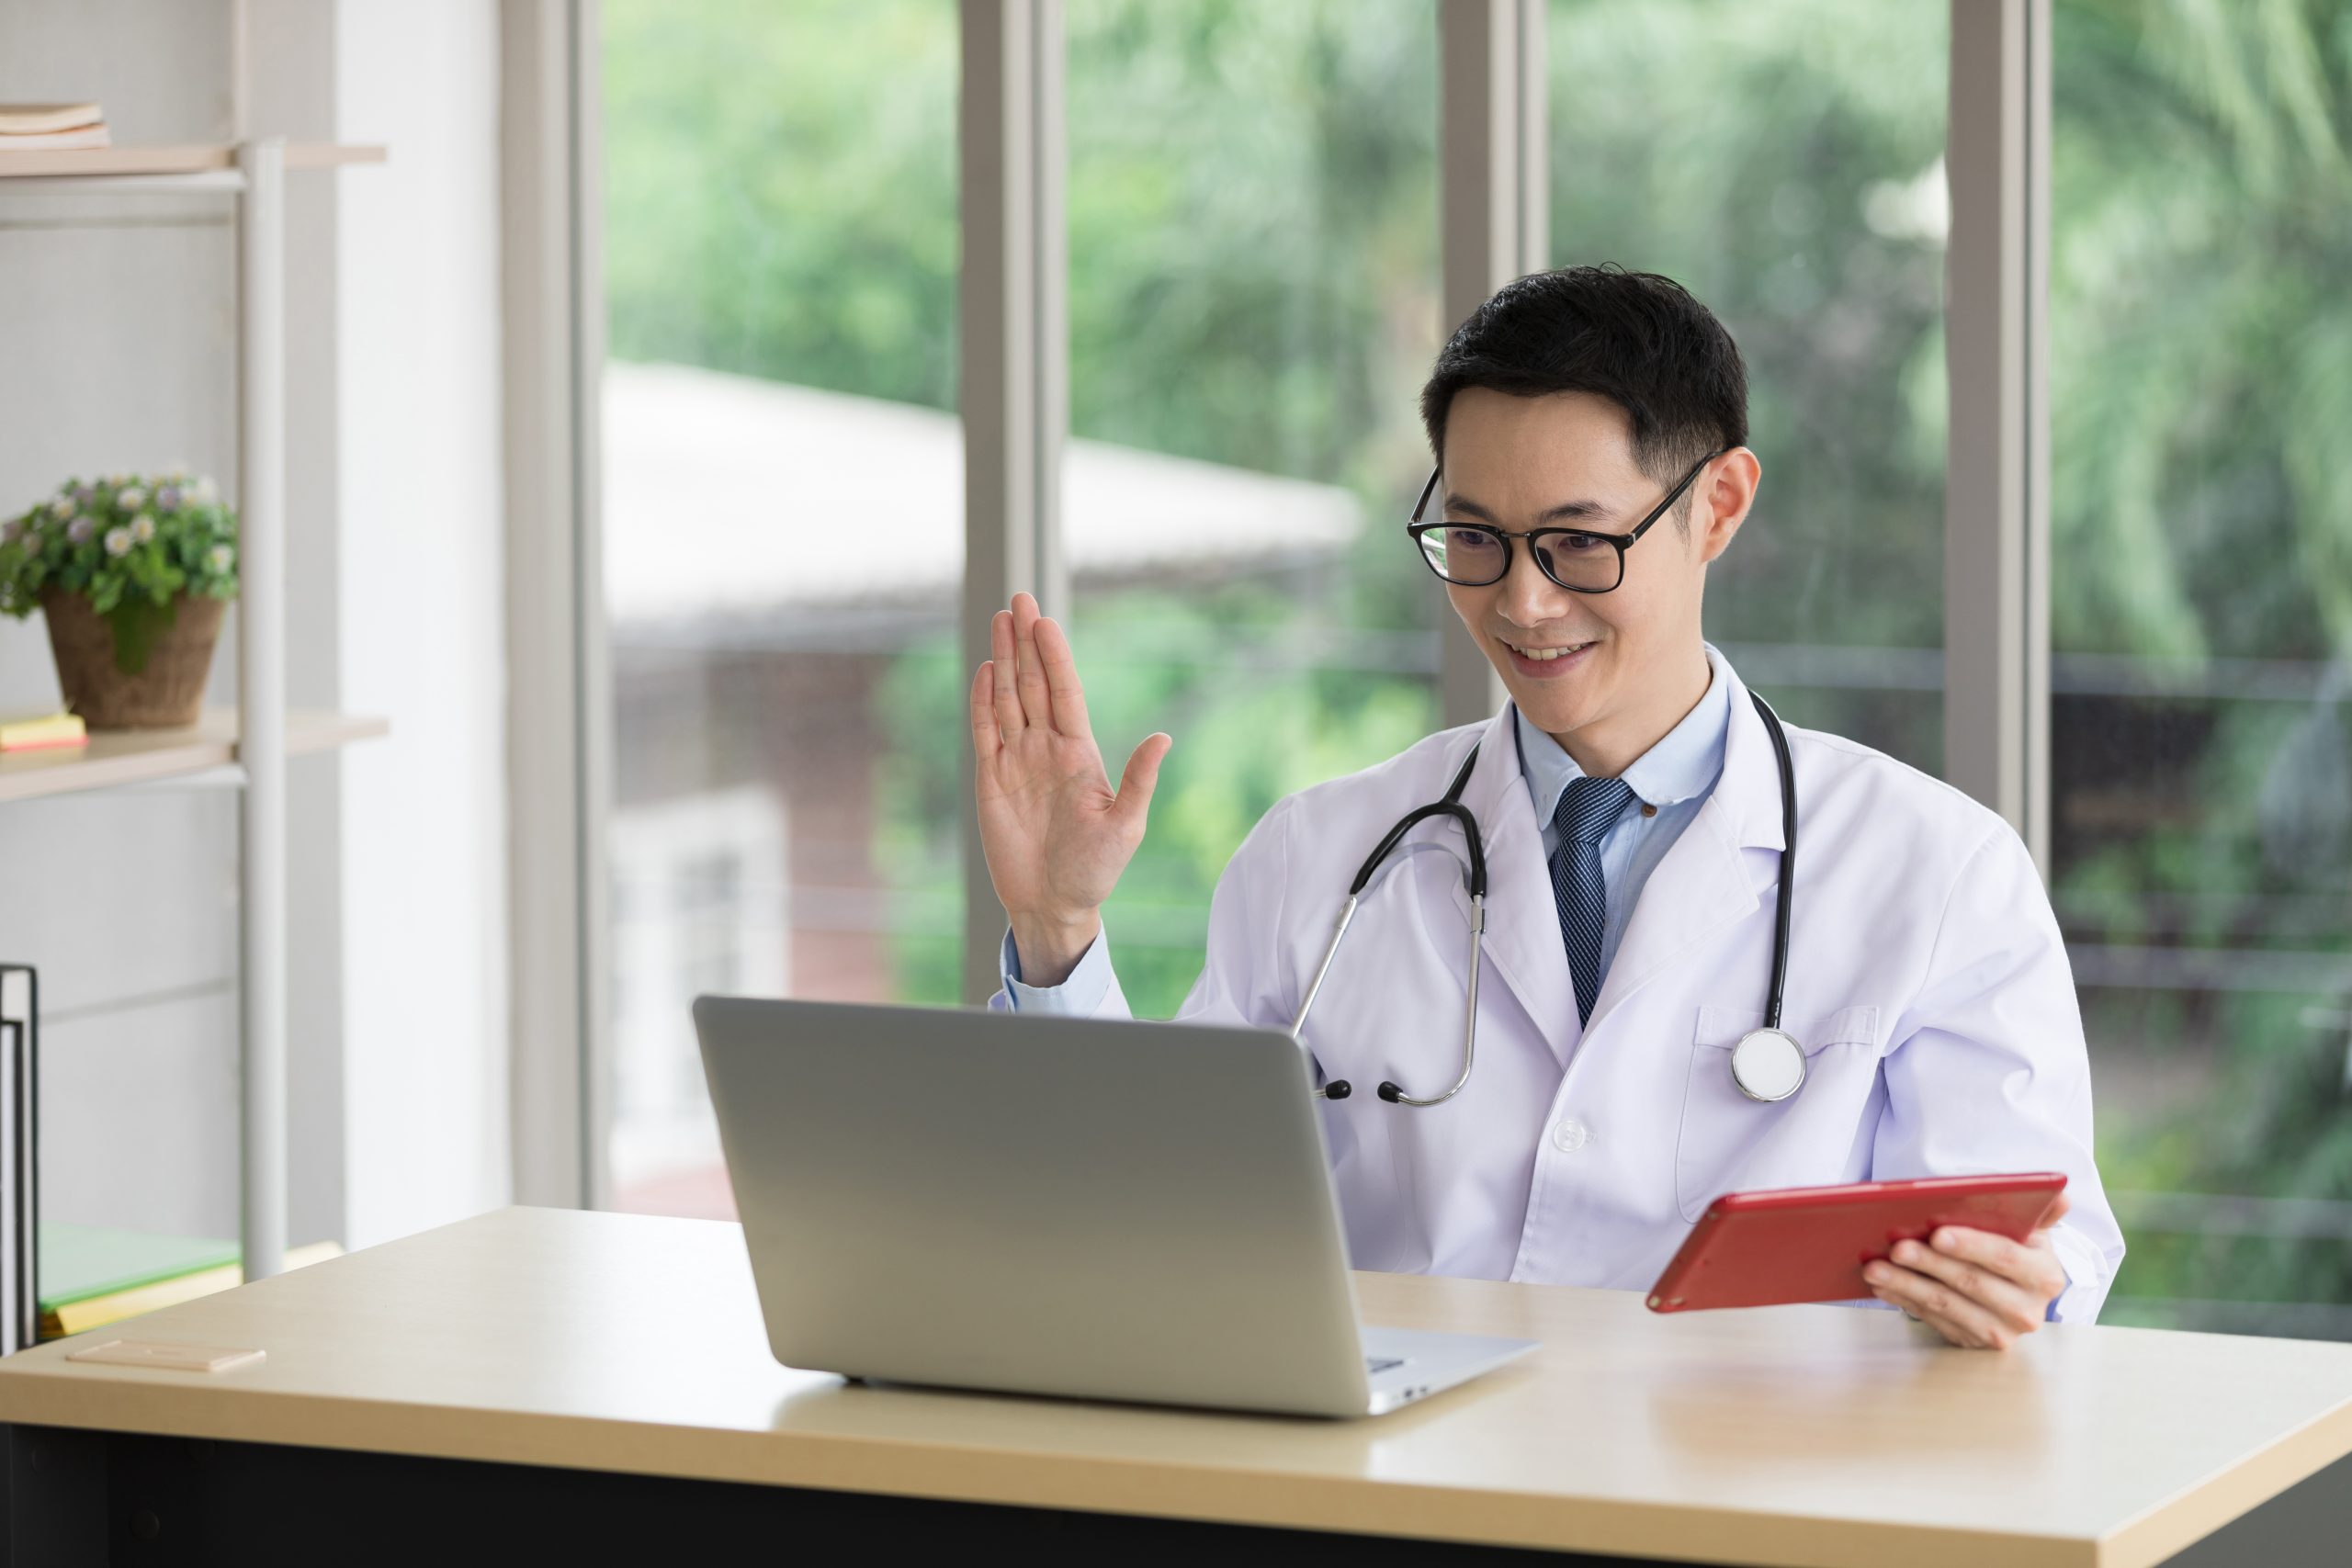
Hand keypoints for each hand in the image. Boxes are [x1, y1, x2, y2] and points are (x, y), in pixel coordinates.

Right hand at [969, 593, 1170, 985]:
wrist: (1053, 904)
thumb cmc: (1095, 870)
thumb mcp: (1125, 826)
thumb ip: (1139, 780)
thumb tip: (1163, 737)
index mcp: (1080, 753)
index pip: (1065, 692)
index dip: (1055, 656)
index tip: (1045, 621)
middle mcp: (1047, 748)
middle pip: (1033, 683)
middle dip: (1026, 641)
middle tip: (1020, 599)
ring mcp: (1017, 760)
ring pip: (1008, 698)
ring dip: (1003, 659)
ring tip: (1000, 620)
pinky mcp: (990, 779)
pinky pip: (984, 731)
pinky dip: (982, 701)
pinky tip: (983, 671)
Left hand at [1863, 1191, 2071, 1348]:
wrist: (2014, 1292)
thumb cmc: (2014, 1249)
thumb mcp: (2031, 1231)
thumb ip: (2040, 1212)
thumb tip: (2060, 1193)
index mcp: (2045, 1275)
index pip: (2005, 1256)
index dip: (1971, 1245)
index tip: (1937, 1233)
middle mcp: (2029, 1310)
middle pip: (1971, 1282)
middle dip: (1929, 1263)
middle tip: (1896, 1248)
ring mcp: (2002, 1332)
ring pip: (1947, 1305)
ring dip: (1906, 1286)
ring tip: (1875, 1268)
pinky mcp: (1975, 1343)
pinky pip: (1934, 1321)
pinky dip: (1905, 1302)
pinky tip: (1883, 1287)